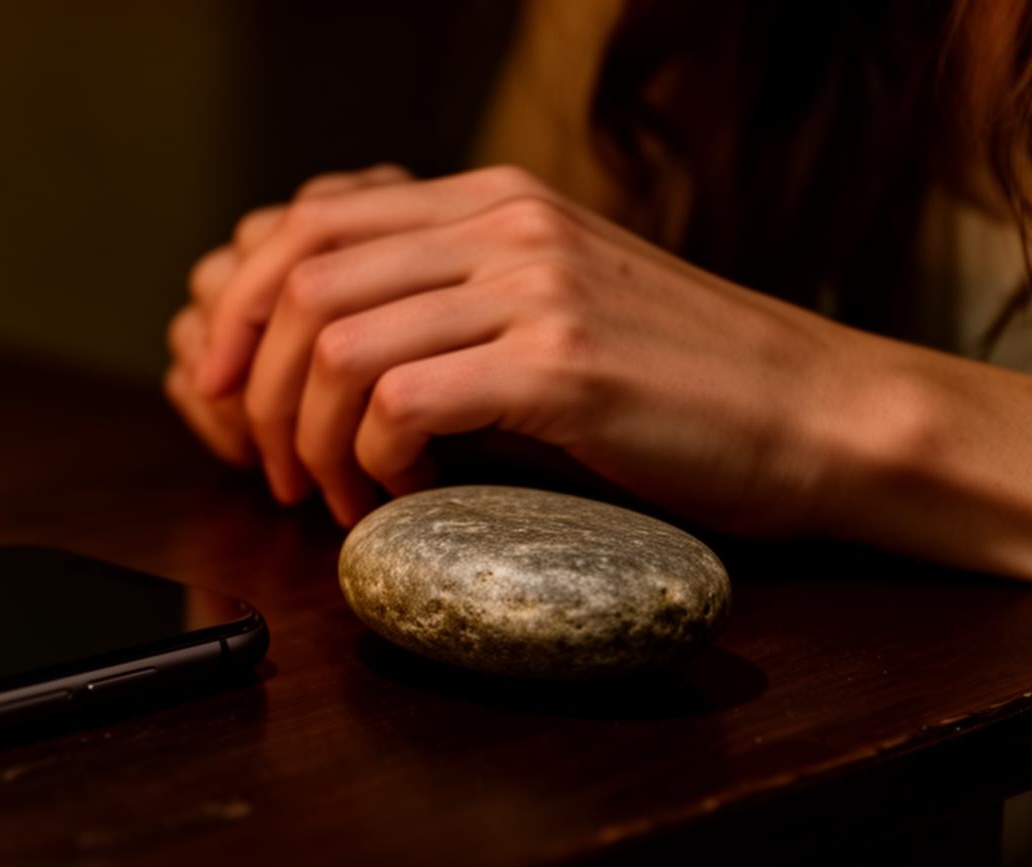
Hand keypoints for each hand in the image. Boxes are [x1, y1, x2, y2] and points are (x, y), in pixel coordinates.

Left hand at [187, 163, 917, 537]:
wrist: (816, 415)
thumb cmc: (676, 383)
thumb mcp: (548, 303)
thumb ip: (445, 298)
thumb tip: (316, 347)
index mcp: (490, 199)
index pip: (309, 222)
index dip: (239, 305)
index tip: (216, 386)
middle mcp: (504, 222)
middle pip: (302, 280)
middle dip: (253, 386)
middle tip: (269, 467)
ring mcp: (533, 286)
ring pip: (337, 344)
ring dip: (308, 439)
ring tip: (335, 499)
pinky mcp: (559, 363)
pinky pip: (399, 403)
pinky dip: (372, 464)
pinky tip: (401, 500)